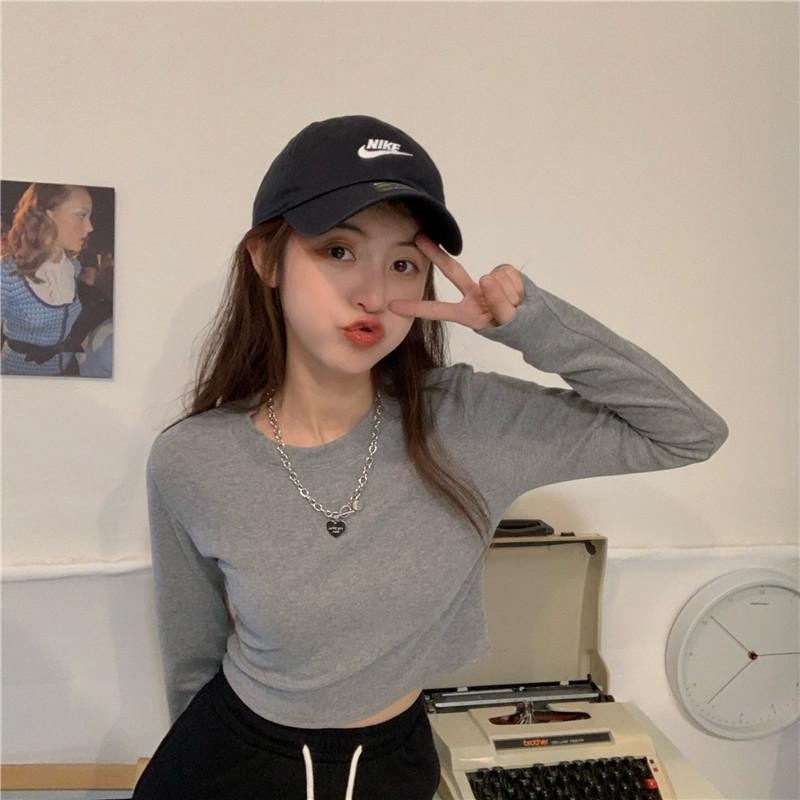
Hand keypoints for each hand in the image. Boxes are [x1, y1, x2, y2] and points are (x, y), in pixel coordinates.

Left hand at [388, 233, 524, 330]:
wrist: (537, 321)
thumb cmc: (515, 327)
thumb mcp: (505, 323)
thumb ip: (498, 303)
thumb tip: (487, 277)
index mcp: (465, 313)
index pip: (437, 310)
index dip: (416, 308)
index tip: (392, 305)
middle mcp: (472, 295)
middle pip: (452, 271)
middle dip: (436, 255)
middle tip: (418, 238)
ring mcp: (486, 282)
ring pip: (494, 278)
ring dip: (510, 293)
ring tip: (515, 304)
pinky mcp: (502, 271)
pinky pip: (508, 272)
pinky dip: (518, 285)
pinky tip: (519, 294)